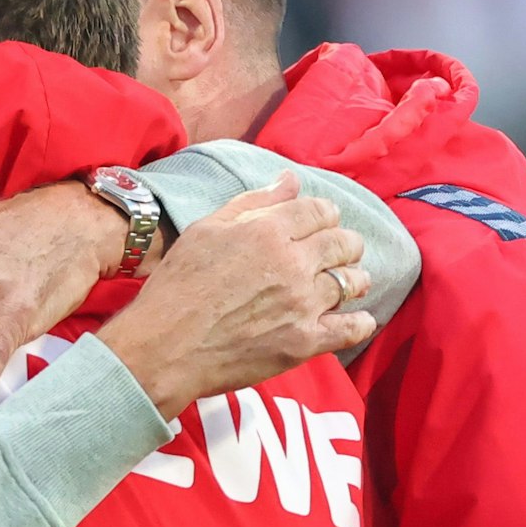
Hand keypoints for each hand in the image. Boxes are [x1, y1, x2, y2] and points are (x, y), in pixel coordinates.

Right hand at [96, 172, 370, 421]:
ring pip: (352, 282)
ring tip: (350, 283)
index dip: (326, 214)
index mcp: (267, 231)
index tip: (323, 223)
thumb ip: (252, 202)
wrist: (165, 347)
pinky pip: (351, 328)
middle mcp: (291, 263)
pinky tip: (358, 318)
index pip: (319, 210)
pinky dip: (360, 321)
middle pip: (343, 243)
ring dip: (356, 279)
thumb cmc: (177, 286)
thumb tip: (290, 179)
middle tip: (341, 251)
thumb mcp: (205, 229)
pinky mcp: (304, 342)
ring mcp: (302, 304)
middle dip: (346, 244)